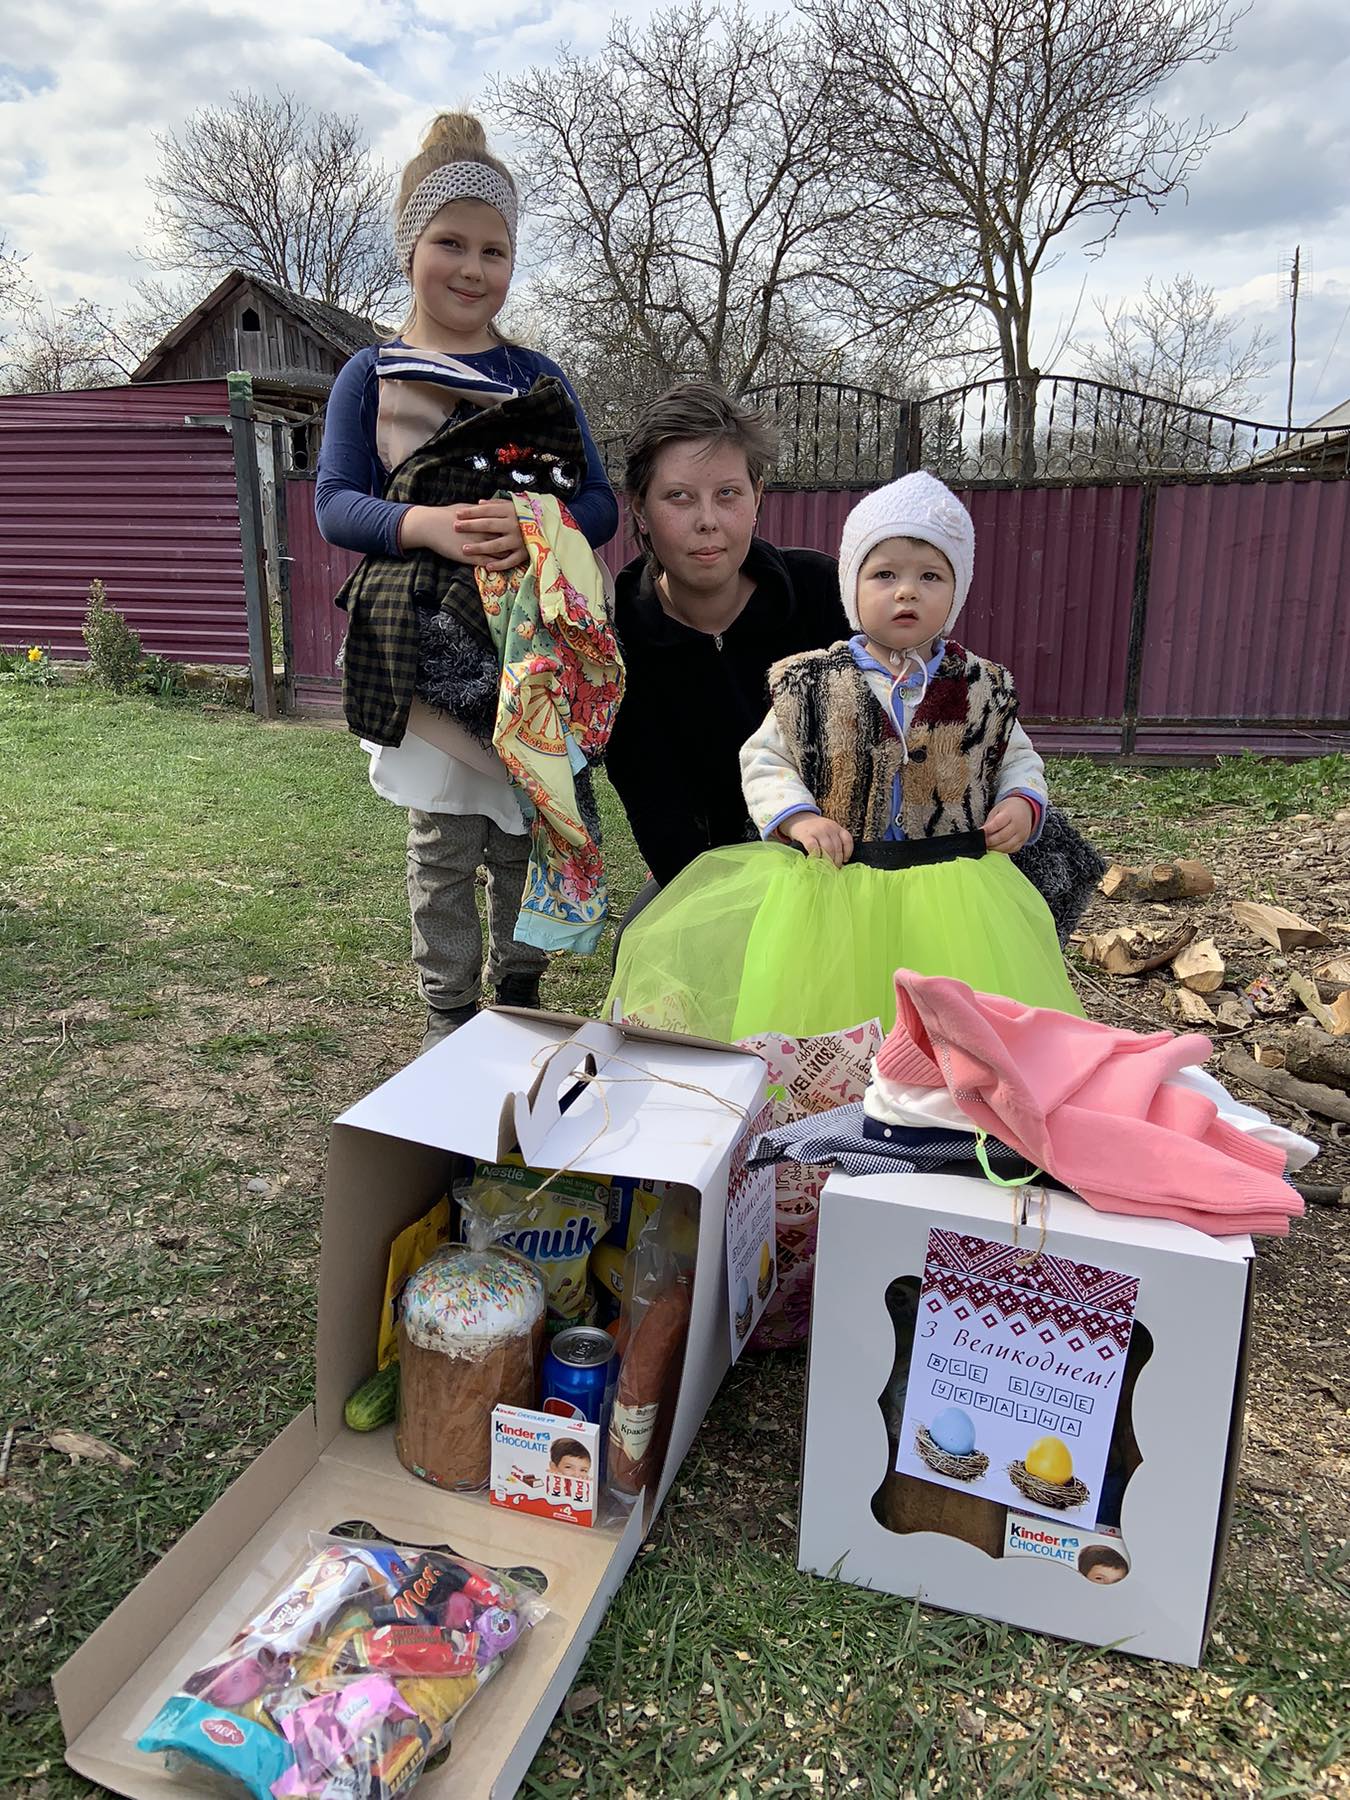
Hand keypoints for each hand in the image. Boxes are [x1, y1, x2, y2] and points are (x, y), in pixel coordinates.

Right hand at [401, 500, 526, 570]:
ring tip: (517, 558)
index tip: (524, 529)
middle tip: (527, 545)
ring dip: (508, 556)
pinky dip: (495, 566)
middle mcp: (484, 532)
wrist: (430, 525)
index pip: (505, 524)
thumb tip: (487, 506)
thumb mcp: (465, 508)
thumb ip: (480, 510)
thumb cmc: (446, 515)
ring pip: (498, 552)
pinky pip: (486, 562)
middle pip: (506, 539)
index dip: (516, 527)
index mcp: (484, 519)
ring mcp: (477, 545)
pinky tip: (500, 568)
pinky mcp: (469, 556)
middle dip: (517, 543)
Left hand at [452, 498, 527, 569]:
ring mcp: (520, 540)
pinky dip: (499, 564)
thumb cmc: (528, 516)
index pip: (487, 511)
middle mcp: (514, 525)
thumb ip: (497, 505)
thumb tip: (479, 503)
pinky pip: (510, 561)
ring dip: (479, 548)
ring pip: (496, 545)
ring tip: (464, 550)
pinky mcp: (525, 553)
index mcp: (511, 511)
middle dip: (470, 526)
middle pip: (488, 525)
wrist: (552, 528)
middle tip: (455, 527)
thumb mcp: (515, 506)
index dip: (472, 512)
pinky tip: (486, 566)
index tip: (458, 514)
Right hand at [782, 812, 853, 866]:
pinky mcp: (806, 835)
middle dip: (837, 861)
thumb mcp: (827, 831)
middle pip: (837, 847)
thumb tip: (841, 861)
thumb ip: (834, 841)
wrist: (797, 818)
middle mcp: (829, 828)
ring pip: (828, 848)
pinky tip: (816, 860)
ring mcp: (818, 831)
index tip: (845, 861)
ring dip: (828, 861)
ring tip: (826, 868)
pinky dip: (816, 856)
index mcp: (836, 827)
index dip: (847, 852)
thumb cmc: (814, 829)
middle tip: (834, 869)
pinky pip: (814, 847)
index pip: (847, 840)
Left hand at [983, 795, 1035, 853]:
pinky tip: (996, 848)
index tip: (979, 832)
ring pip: (1007, 845)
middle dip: (990, 841)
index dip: (988, 829)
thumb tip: (981, 834)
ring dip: (995, 848)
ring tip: (987, 846)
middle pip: (1002, 836)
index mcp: (1010, 814)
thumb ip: (989, 823)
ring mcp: (1021, 834)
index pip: (998, 823)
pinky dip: (1002, 850)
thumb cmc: (1008, 810)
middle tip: (981, 842)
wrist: (1025, 809)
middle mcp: (1018, 825)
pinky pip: (1011, 849)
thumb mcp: (997, 811)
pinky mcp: (1022, 842)